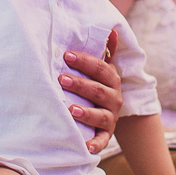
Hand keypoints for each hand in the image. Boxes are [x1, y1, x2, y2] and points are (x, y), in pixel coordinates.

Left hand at [60, 29, 121, 153]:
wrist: (110, 113)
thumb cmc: (98, 85)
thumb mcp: (103, 68)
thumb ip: (106, 50)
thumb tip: (111, 29)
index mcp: (112, 80)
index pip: (101, 68)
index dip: (84, 61)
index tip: (66, 55)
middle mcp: (114, 99)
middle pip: (99, 90)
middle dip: (80, 84)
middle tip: (61, 79)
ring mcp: (110, 118)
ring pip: (101, 115)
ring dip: (86, 112)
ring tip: (70, 109)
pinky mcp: (105, 135)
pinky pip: (102, 141)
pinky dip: (95, 144)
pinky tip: (85, 145)